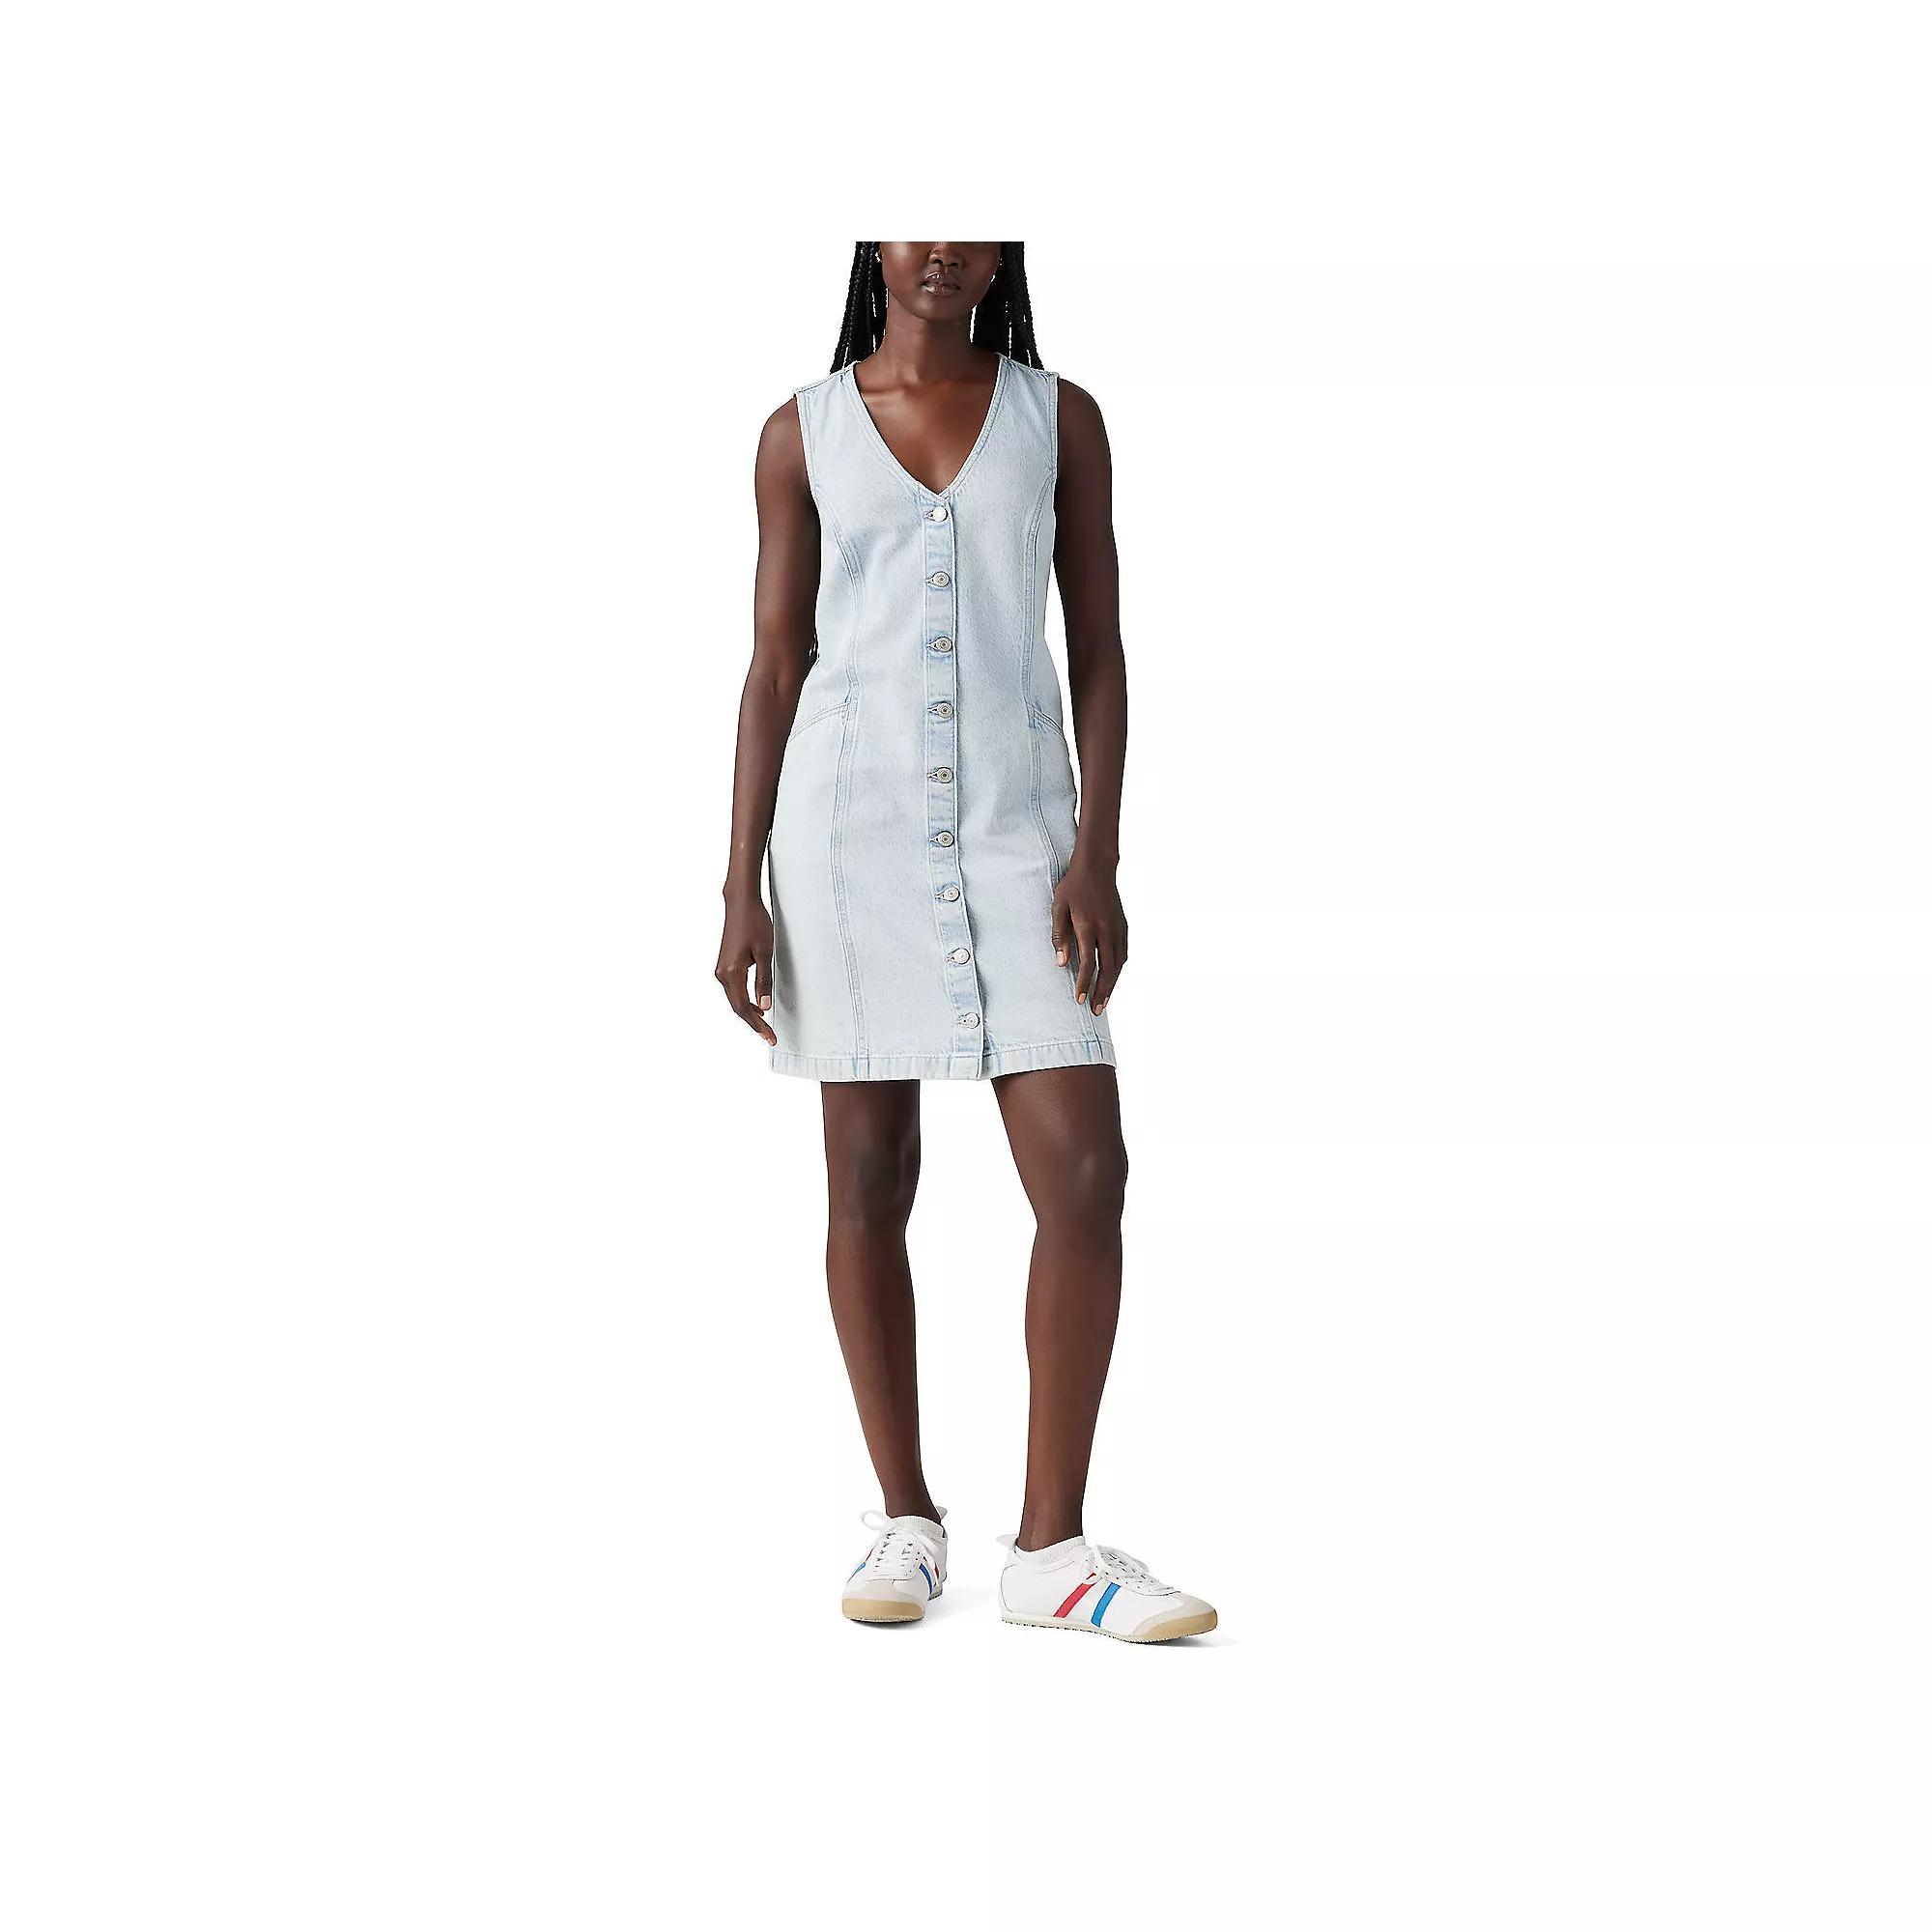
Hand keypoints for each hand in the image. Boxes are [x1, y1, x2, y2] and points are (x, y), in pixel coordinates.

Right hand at [716, 892, 776, 1044]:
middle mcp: (722, 973)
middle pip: (737, 1007)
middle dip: (754, 1023)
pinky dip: (744, 1001)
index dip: (757, 1025)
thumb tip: (764, 1006)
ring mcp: (721, 969)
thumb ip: (764, 981)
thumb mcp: (765, 953)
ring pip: (734, 999)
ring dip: (749, 1012)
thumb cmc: (755, 923)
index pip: (744, 1008)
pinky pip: (733, 990)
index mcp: (732, 972)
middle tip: (769, 1036)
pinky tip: (756, 1005)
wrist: (740, 903)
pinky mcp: (724, 965)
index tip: (769, 1036)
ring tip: (764, 1024)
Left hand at [1051, 859, 1127, 1012]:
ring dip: (1112, 985)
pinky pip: (1123, 953)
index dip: (1084, 984)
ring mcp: (1118, 928)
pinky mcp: (1123, 926)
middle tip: (1095, 1010)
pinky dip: (1118, 969)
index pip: (1088, 964)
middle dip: (1101, 992)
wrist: (1097, 866)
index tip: (1079, 999)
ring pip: (1118, 964)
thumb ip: (1059, 935)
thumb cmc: (1073, 886)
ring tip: (1104, 1001)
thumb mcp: (1058, 907)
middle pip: (1107, 969)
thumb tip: (1061, 963)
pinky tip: (1113, 978)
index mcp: (1088, 927)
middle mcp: (1106, 931)